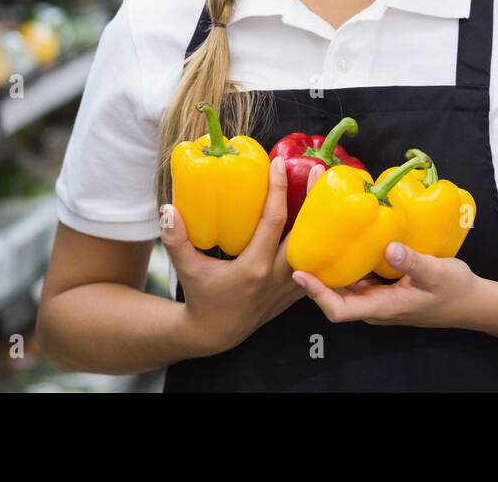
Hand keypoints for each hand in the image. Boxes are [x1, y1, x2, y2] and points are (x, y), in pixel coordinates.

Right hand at [162, 158, 325, 356]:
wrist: (216, 333)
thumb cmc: (202, 297)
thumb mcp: (187, 269)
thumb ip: (176, 240)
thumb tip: (168, 209)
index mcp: (253, 268)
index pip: (272, 222)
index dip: (278, 191)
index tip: (278, 164)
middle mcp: (277, 275)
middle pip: (305, 231)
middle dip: (314, 198)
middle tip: (320, 168)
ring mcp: (290, 285)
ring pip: (316, 247)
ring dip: (323, 218)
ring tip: (328, 188)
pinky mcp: (296, 291)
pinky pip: (317, 263)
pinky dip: (323, 241)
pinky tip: (328, 219)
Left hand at [292, 243, 481, 329]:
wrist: (472, 301)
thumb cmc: (455, 291)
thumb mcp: (437, 273)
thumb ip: (413, 262)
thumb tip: (389, 247)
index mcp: (382, 308)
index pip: (339, 310)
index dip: (317, 294)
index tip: (301, 274)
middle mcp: (374, 305)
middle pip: (334, 295)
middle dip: (315, 274)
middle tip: (300, 244)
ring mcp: (378, 296)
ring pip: (344, 284)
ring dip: (328, 265)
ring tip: (313, 236)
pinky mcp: (383, 286)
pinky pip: (358, 275)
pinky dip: (346, 259)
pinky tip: (343, 237)